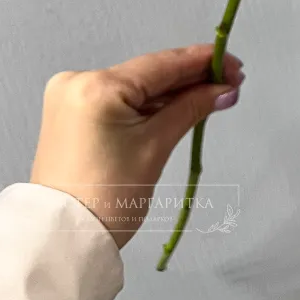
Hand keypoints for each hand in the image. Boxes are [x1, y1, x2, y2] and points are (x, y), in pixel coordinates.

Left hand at [30, 45, 243, 247]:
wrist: (63, 239)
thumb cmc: (111, 196)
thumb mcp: (156, 146)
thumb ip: (191, 108)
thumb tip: (226, 89)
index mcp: (96, 86)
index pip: (161, 64)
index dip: (202, 61)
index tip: (235, 65)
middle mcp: (78, 80)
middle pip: (148, 73)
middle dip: (191, 78)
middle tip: (232, 80)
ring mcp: (71, 96)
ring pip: (135, 86)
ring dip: (172, 91)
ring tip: (214, 93)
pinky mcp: (72, 112)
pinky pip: (120, 99)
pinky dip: (149, 104)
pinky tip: (181, 104)